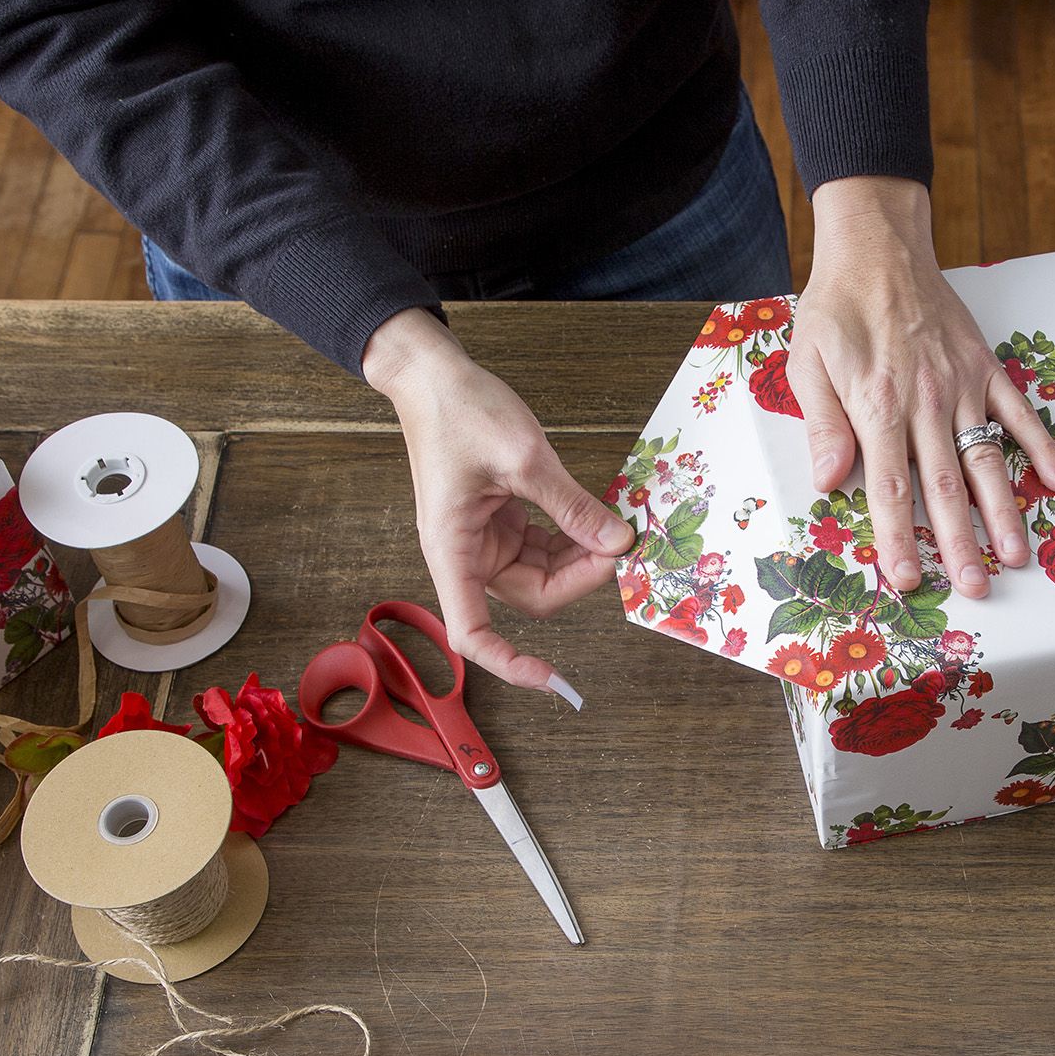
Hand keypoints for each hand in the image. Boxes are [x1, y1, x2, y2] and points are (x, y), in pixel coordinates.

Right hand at [364, 308, 633, 700]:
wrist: (433, 377)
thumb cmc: (461, 412)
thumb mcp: (524, 457)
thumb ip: (571, 506)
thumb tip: (618, 543)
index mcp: (453, 552)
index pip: (472, 634)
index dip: (509, 664)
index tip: (551, 678)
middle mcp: (467, 556)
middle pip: (533, 597)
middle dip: (579, 579)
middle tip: (621, 546)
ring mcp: (485, 540)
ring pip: (545, 573)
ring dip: (582, 558)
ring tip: (616, 528)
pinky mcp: (502, 522)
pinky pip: (544, 546)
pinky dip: (574, 537)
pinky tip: (599, 518)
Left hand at [790, 177, 1054, 597]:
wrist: (879, 246)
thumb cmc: (837, 309)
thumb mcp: (808, 362)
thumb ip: (823, 423)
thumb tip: (829, 481)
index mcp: (877, 404)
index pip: (890, 486)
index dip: (899, 537)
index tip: (909, 579)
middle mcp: (926, 400)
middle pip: (945, 485)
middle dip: (961, 542)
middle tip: (977, 587)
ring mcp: (962, 384)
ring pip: (985, 458)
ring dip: (1004, 510)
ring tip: (1018, 556)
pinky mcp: (985, 367)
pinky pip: (1019, 412)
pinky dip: (1041, 446)